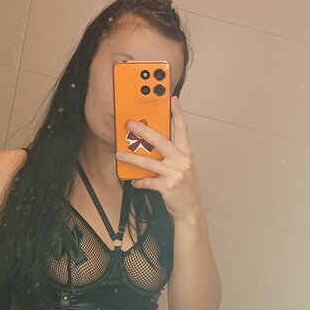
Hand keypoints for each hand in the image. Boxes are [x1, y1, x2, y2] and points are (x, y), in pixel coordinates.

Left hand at [115, 97, 202, 221]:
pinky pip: (148, 181)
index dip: (178, 113)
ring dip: (131, 158)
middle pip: (160, 141)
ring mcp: (175, 173)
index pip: (183, 129)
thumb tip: (151, 145)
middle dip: (143, 131)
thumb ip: (171, 155)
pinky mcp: (168, 186)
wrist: (190, 209)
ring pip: (149, 162)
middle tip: (130, 124)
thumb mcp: (182, 167)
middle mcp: (182, 161)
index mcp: (186, 153)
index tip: (173, 100)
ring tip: (120, 154)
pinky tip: (135, 181)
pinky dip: (139, 182)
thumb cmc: (184, 187)